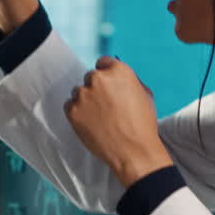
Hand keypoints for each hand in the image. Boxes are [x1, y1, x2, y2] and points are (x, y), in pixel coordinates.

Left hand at [64, 56, 173, 186]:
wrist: (134, 151)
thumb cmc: (142, 125)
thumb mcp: (145, 94)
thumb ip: (128, 81)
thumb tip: (116, 76)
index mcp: (119, 71)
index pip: (103, 63)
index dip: (106, 75)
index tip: (107, 86)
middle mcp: (98, 78)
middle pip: (90, 77)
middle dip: (96, 89)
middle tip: (105, 106)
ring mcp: (83, 94)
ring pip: (78, 92)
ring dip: (85, 101)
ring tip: (100, 118)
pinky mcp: (72, 111)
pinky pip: (69, 106)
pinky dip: (77, 113)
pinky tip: (91, 123)